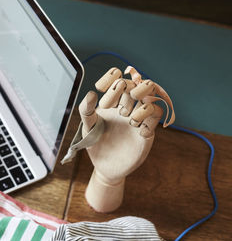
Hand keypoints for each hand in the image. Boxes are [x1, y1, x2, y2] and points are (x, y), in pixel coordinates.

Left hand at [79, 67, 168, 211]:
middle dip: (134, 85)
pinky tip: (139, 131)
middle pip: (138, 86)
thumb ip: (87, 110)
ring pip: (151, 99)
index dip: (112, 77)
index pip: (117, 81)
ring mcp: (138, 118)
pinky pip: (155, 117)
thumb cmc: (94, 144)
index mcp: (112, 101)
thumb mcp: (88, 127)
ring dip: (144, 101)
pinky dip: (149, 119)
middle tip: (123, 90)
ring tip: (128, 116)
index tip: (101, 85)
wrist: (104, 166)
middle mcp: (127, 106)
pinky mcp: (147, 131)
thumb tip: (91, 93)